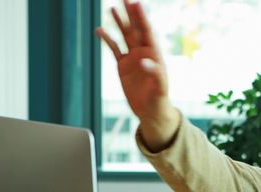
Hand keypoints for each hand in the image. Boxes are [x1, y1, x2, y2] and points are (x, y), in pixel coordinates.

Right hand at [96, 0, 179, 151]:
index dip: (142, 17)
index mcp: (154, 54)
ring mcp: (132, 58)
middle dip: (130, 14)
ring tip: (112, 8)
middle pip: (135, 29)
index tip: (136, 3)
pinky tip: (100, 30)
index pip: (147, 31)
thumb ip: (154, 72)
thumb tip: (144, 61)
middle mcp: (143, 53)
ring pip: (125, 36)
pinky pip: (114, 49)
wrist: (150, 111)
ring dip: (119, 22)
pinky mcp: (123, 66)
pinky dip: (107, 39)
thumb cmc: (159, 99)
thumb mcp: (160, 87)